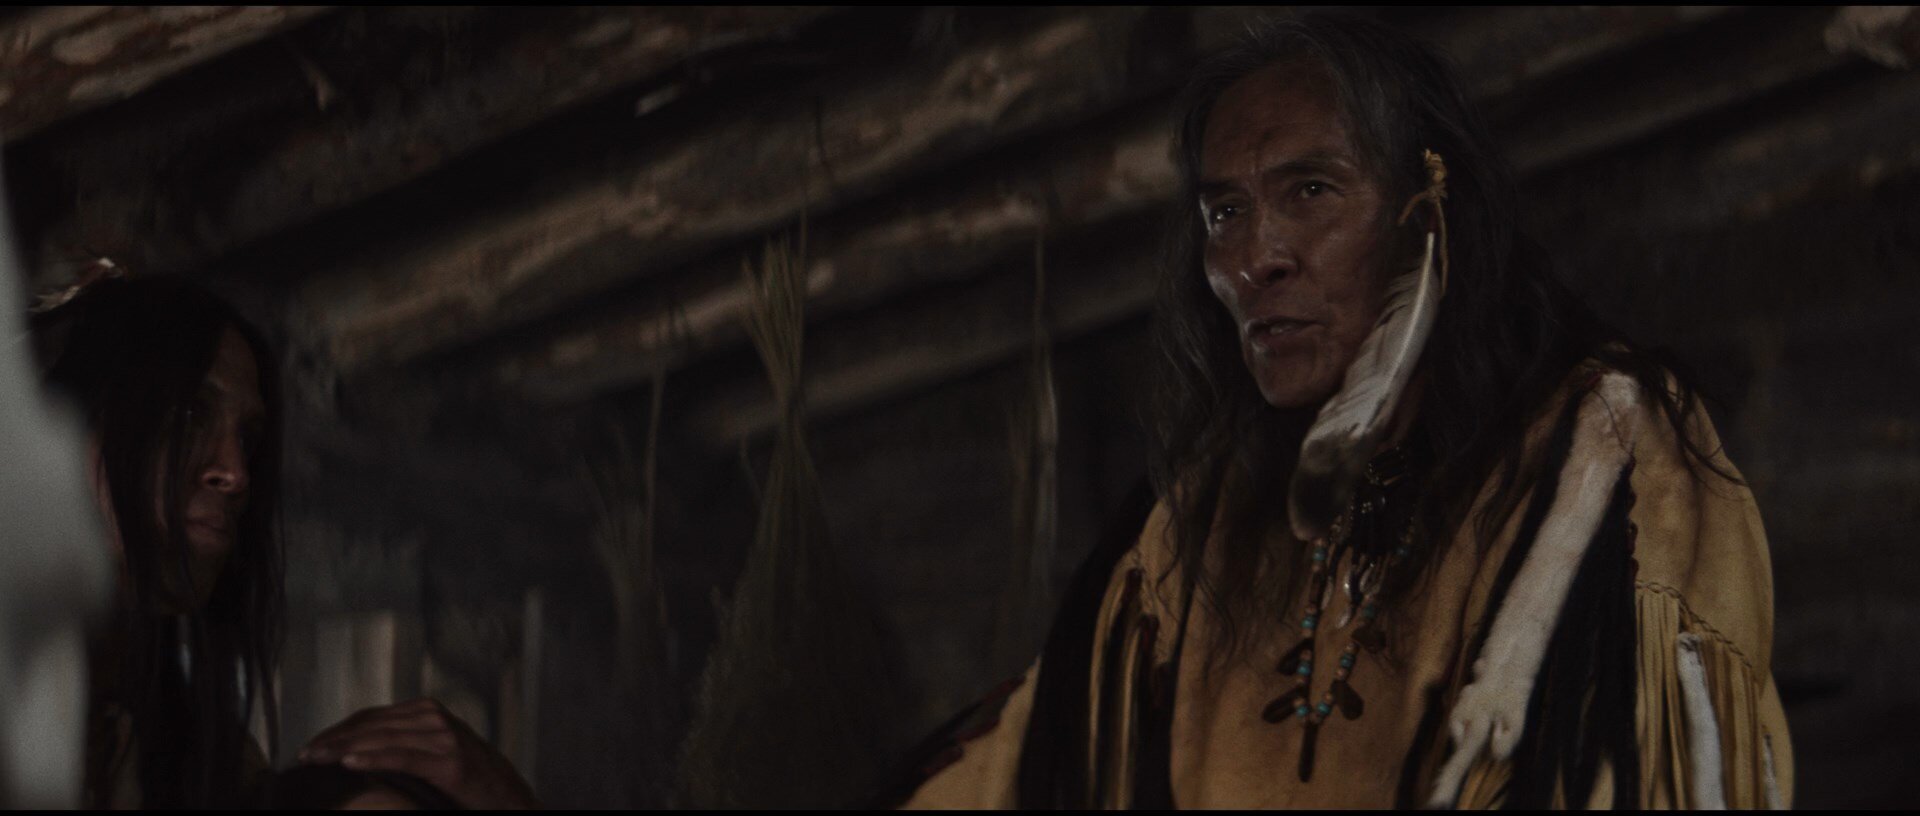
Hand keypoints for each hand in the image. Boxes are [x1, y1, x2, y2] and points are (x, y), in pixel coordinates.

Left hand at [299, 697, 539, 808]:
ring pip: (382, 738)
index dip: (337, 729)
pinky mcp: (450, 762)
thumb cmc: (468, 781)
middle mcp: (434, 717)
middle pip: (371, 724)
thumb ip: (402, 743)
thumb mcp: (432, 752)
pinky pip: (402, 758)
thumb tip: (355, 749)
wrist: (510, 798)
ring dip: (343, 747)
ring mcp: (444, 737)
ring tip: (315, 759)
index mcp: (427, 711)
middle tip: (303, 754)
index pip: (370, 716)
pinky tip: (348, 763)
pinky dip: (373, 758)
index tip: (311, 746)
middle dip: (333, 739)